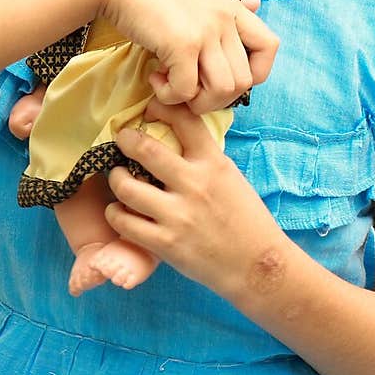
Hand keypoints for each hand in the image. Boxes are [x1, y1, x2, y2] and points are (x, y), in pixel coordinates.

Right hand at [91, 0, 278, 112]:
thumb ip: (226, 6)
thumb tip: (258, 2)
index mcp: (231, 6)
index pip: (270, 47)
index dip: (255, 73)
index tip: (225, 77)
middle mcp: (224, 18)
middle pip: (244, 80)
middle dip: (216, 98)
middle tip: (189, 89)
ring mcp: (205, 31)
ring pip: (222, 91)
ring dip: (195, 100)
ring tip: (171, 86)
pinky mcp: (182, 44)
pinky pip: (187, 90)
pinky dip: (170, 95)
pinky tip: (155, 79)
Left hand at [105, 100, 281, 293]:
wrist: (257, 266)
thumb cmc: (246, 220)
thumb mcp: (230, 177)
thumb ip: (203, 159)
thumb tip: (176, 138)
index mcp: (214, 163)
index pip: (184, 120)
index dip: (161, 108)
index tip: (149, 110)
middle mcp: (194, 184)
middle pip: (145, 148)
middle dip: (126, 139)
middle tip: (121, 140)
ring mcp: (178, 215)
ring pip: (126, 187)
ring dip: (116, 179)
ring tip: (118, 179)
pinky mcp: (166, 243)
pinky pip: (125, 222)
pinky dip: (116, 214)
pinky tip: (120, 212)